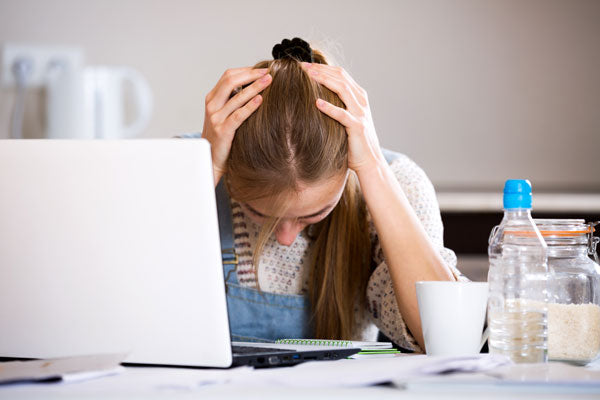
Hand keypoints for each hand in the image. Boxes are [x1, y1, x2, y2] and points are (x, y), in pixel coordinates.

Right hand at [202, 67, 271, 183]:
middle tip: (268, 72)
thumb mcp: (224, 115)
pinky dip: (250, 105)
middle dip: (251, 74)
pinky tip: (261, 100)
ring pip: (236, 96)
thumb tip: (254, 86)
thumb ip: (234, 101)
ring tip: (269, 81)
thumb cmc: (222, 138)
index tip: (262, 69)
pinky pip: (238, 115)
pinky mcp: (222, 130)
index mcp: (212, 99)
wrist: (211, 160)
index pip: (228, 76)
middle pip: (230, 80)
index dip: (246, 70)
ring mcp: (216, 118)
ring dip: (254, 86)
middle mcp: (212, 106)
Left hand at [301, 63, 384, 173]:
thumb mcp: (346, 118)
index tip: (305, 65)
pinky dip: (329, 107)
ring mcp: (360, 113)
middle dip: (320, 70)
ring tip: (308, 76)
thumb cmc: (353, 141)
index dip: (323, 67)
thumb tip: (315, 96)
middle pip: (340, 78)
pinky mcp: (357, 127)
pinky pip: (342, 114)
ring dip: (324, 81)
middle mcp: (361, 101)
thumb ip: (338, 105)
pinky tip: (316, 102)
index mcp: (359, 96)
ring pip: (342, 90)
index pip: (340, 74)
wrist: (369, 161)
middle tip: (302, 66)